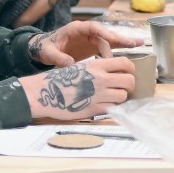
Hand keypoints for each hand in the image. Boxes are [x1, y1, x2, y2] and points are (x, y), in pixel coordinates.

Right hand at [20, 56, 135, 119]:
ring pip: (123, 96)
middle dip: (128, 84)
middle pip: (129, 81)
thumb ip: (99, 69)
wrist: (44, 93)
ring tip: (112, 96)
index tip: (126, 73)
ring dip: (120, 97)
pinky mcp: (94, 109)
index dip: (129, 69)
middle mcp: (100, 79)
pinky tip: (104, 104)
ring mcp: (98, 95)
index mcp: (97, 65)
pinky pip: (113, 108)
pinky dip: (111, 107)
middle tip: (122, 87)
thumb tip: (116, 73)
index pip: (125, 63)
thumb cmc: (60, 79)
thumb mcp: (81, 67)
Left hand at [27, 21, 140, 66]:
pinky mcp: (94, 46)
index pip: (93, 28)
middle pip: (106, 33)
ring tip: (139, 44)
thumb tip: (69, 65)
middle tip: (132, 44)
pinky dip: (120, 48)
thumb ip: (58, 58)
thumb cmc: (45, 48)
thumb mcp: (48, 53)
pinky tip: (133, 48)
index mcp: (76, 28)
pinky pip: (109, 47)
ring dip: (123, 42)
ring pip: (110, 39)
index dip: (104, 33)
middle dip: (119, 38)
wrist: (43, 49)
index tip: (111, 40)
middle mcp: (87, 32)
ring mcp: (92, 39)